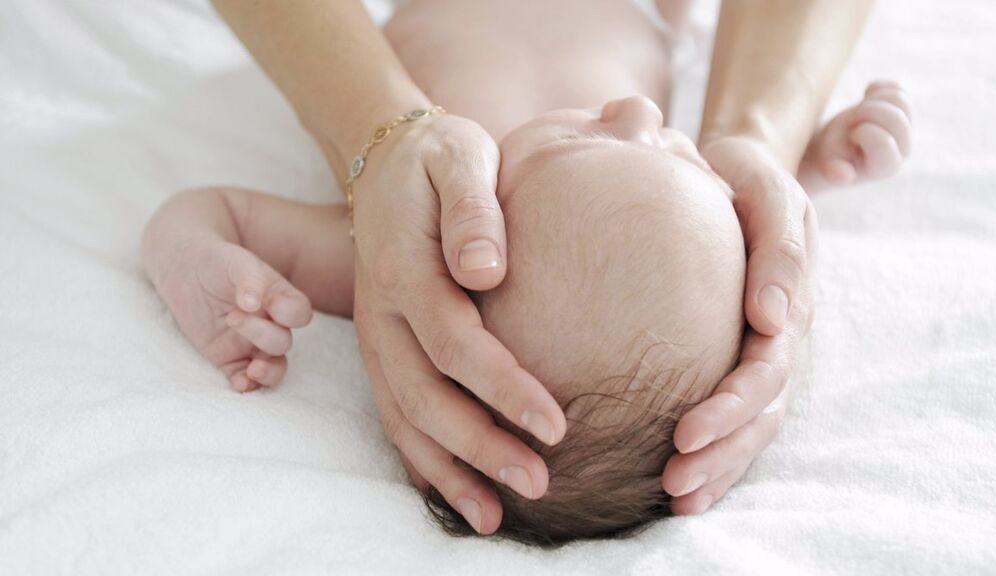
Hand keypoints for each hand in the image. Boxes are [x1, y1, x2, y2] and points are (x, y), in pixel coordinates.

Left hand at [150, 236, 312, 391]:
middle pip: (283, 342)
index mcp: (279, 298)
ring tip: (252, 369)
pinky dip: (246, 385)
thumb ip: (250, 279)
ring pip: (273, 365)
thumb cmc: (217, 260)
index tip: (266, 303)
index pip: (300, 313)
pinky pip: (244, 377)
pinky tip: (240, 384)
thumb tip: (255, 304)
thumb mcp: (236, 261)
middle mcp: (269, 323)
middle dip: (262, 334)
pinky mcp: (228, 358)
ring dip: (267, 371)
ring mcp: (249, 343)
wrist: (183, 266)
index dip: (290, 315)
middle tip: (232, 317)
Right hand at [346, 113, 566, 534]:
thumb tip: (487, 272)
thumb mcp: (460, 157)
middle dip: (480, 447)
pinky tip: (455, 492)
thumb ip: (473, 211)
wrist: (388, 159)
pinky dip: (420, 458)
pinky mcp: (383, 347)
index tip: (557, 426)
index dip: (503, 389)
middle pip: (425, 396)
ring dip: (447, 470)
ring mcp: (375, 335)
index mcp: (404, 268)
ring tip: (493, 517)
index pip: (455, 343)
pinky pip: (393, 412)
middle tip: (539, 483)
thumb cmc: (440, 157)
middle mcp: (381, 312)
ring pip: (401, 417)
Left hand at [663, 136, 817, 512]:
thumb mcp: (763, 185)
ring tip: (676, 492)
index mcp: (789, 293)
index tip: (688, 427)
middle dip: (723, 440)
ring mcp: (765, 353)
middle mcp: (781, 333)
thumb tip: (770, 317)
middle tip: (676, 467)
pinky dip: (716, 461)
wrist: (729, 175)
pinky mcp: (740, 367)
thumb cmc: (740, 176)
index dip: (733, 399)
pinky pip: (737, 422)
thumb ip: (775, 239)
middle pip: (763, 403)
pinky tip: (681, 494)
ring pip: (755, 424)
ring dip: (721, 463)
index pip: (770, 356)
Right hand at [798, 81, 912, 188]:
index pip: (885, 141)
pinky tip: (864, 98)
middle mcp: (904, 148)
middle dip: (866, 113)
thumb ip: (834, 172)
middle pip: (895, 117)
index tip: (850, 137)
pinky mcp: (903, 109)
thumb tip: (843, 176)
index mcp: (887, 166)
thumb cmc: (832, 158)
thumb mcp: (828, 165)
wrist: (835, 147)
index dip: (862, 132)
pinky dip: (877, 88)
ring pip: (898, 98)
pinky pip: (896, 87)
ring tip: (857, 113)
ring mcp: (907, 127)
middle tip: (851, 122)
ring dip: (871, 101)